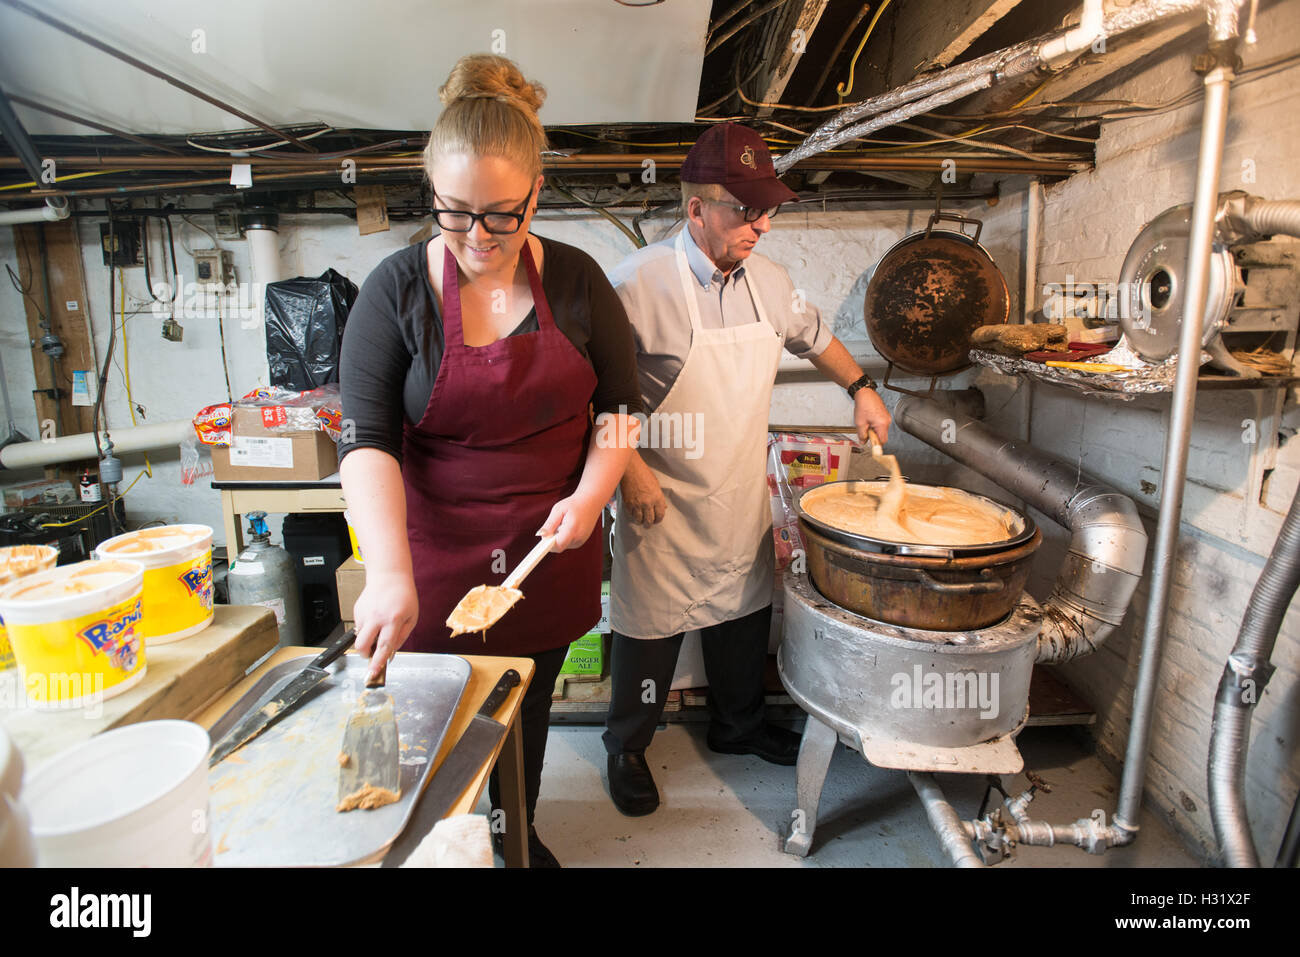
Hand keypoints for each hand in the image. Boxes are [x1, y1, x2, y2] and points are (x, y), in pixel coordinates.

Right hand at [352, 569, 418, 683]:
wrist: (389, 576)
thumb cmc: (404, 596)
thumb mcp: (411, 618)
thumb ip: (402, 637)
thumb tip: (390, 654)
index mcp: (393, 619)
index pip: (384, 646)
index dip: (378, 662)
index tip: (373, 673)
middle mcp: (377, 617)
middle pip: (362, 645)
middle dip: (365, 655)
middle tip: (372, 654)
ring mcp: (364, 613)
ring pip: (359, 637)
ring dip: (366, 641)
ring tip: (378, 631)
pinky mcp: (357, 610)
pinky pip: (359, 627)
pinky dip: (366, 629)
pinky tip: (375, 619)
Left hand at [539, 493, 604, 550]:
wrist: (591, 502)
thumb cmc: (575, 504)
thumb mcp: (558, 509)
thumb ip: (550, 524)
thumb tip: (541, 535)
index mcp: (572, 529)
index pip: (557, 545)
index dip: (547, 544)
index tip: (542, 543)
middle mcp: (578, 538)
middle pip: (558, 546)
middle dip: (552, 539)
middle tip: (555, 525)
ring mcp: (581, 541)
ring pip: (562, 545)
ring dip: (558, 538)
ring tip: (564, 524)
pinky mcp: (581, 542)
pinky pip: (567, 544)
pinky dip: (564, 537)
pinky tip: (568, 527)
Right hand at [619, 464, 666, 525]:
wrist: (631, 469)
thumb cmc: (644, 474)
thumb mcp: (656, 485)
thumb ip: (659, 498)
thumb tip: (663, 507)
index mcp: (657, 498)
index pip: (660, 515)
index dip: (659, 520)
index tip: (657, 521)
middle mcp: (648, 503)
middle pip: (649, 520)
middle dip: (649, 524)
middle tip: (648, 525)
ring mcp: (637, 504)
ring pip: (639, 519)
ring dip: (641, 522)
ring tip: (641, 522)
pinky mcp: (628, 503)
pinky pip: (631, 514)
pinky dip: (633, 516)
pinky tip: (634, 515)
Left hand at [854, 388, 891, 444]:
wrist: (865, 393)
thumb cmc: (864, 405)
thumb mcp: (860, 423)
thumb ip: (862, 435)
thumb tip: (863, 441)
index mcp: (882, 424)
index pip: (882, 441)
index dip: (876, 444)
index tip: (872, 446)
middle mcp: (887, 421)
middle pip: (882, 435)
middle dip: (874, 436)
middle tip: (866, 431)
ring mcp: (887, 417)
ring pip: (881, 430)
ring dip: (874, 430)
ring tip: (867, 422)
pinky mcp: (884, 414)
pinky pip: (881, 424)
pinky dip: (875, 425)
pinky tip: (869, 419)